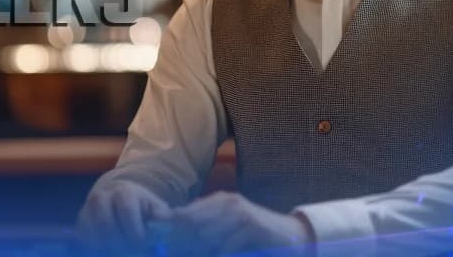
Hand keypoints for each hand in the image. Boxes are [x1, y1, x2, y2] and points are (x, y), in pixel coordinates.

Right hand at [75, 180, 171, 255]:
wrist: (120, 200)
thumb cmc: (142, 208)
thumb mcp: (156, 209)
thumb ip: (162, 217)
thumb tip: (167, 223)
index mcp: (124, 191)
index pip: (127, 210)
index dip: (135, 231)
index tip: (142, 244)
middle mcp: (102, 197)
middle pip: (106, 223)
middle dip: (120, 242)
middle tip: (132, 252)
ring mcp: (88, 209)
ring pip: (93, 233)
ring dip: (108, 247)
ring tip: (121, 250)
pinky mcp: (80, 223)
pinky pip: (85, 240)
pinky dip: (98, 248)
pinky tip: (110, 249)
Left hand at [164, 191, 314, 255]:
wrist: (293, 234)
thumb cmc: (255, 234)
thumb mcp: (228, 227)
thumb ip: (206, 228)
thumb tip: (174, 238)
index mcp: (219, 201)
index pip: (185, 212)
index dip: (169, 228)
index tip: (159, 242)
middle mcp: (228, 202)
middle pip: (192, 222)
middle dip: (180, 242)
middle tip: (172, 251)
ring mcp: (240, 213)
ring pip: (207, 234)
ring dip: (198, 250)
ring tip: (190, 254)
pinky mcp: (252, 226)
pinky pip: (227, 245)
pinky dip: (219, 255)